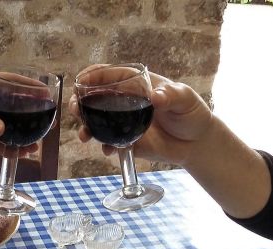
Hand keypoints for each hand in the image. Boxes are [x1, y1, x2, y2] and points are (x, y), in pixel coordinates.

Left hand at [0, 71, 37, 160]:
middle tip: (47, 122)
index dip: (27, 87)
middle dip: (27, 115)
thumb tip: (1, 128)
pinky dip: (8, 148)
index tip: (45, 93)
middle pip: (10, 106)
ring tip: (37, 142)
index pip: (7, 82)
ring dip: (20, 134)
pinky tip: (22, 152)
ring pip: (5, 126)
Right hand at [68, 67, 213, 166]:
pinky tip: (107, 150)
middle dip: (81, 102)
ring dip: (86, 127)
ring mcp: (125, 122)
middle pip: (96, 98)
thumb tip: (156, 97)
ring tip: (84, 135)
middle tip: (75, 109)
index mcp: (137, 84)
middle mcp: (126, 101)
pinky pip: (110, 142)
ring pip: (98, 121)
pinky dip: (104, 146)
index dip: (93, 76)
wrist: (197, 143)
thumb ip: (171, 96)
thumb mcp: (185, 99)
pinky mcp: (128, 141)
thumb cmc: (192, 114)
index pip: (111, 75)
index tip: (80, 81)